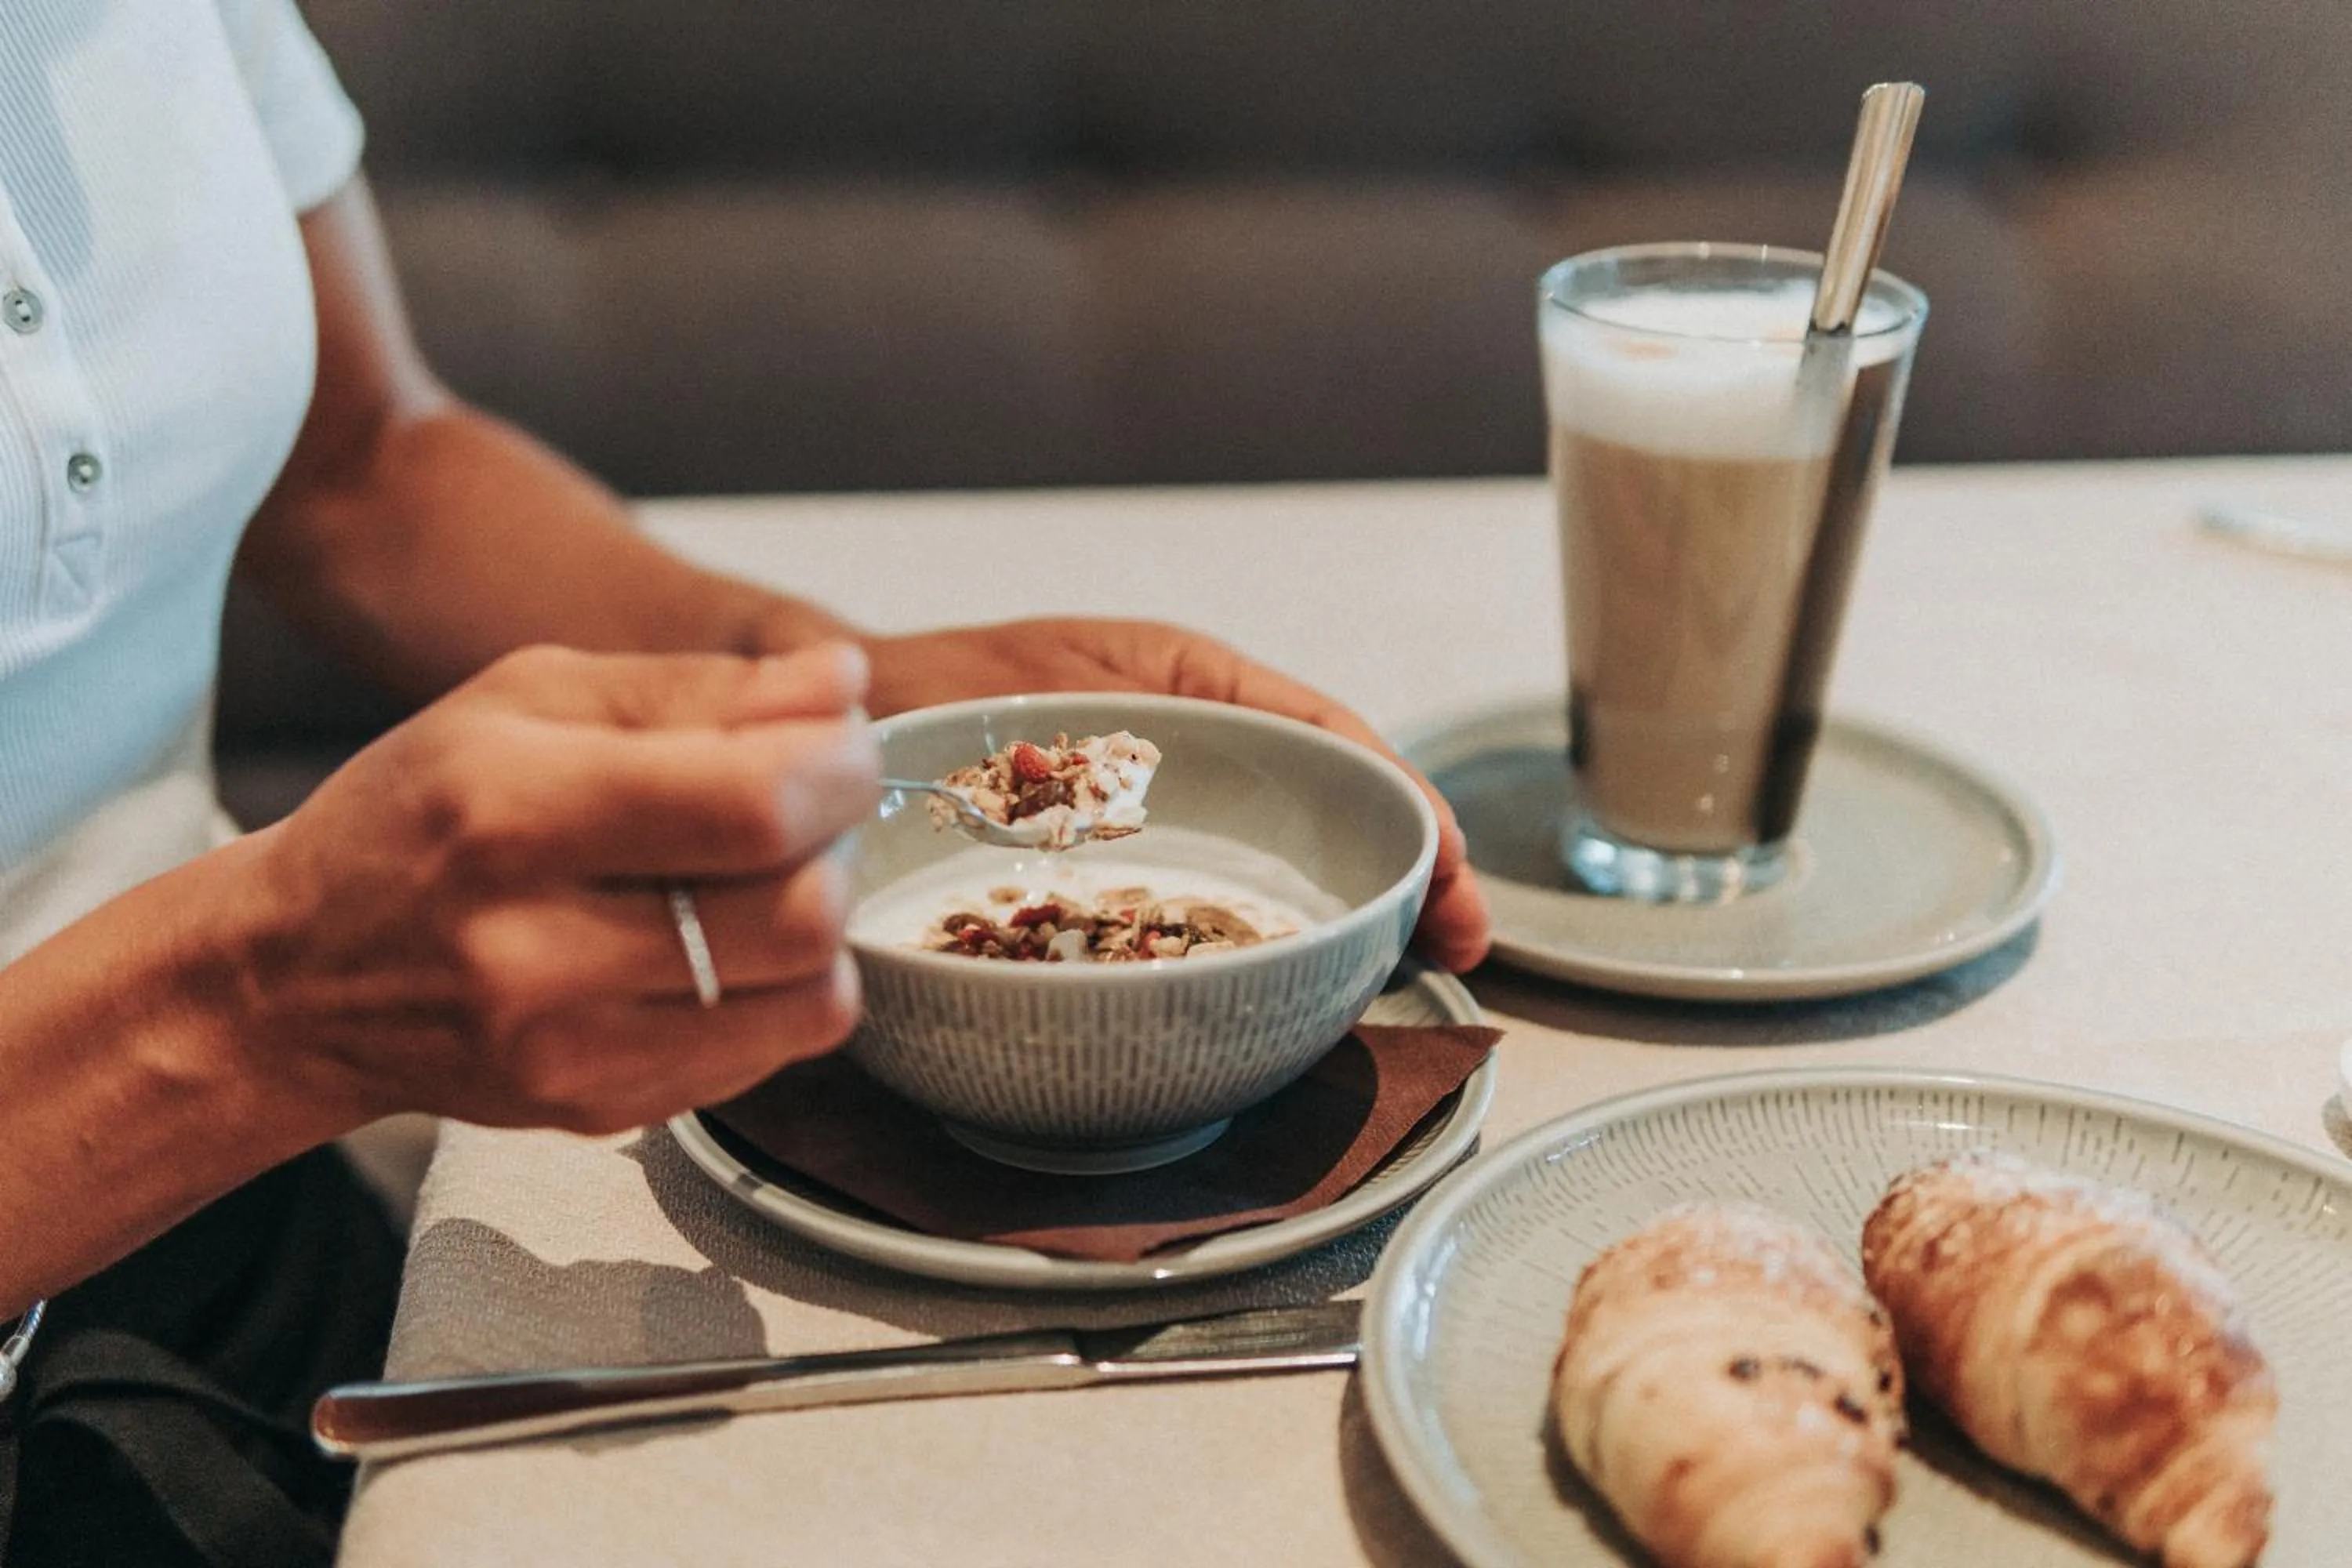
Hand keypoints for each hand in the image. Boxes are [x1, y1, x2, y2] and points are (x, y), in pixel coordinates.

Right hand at [243, 641, 879, 1133]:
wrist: (296, 979)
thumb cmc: (419, 819)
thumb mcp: (531, 700)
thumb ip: (701, 688)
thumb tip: (842, 682)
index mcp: (512, 810)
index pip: (756, 804)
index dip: (839, 767)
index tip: (838, 744)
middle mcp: (536, 949)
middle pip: (801, 911)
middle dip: (839, 842)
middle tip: (807, 810)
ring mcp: (570, 1050)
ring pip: (810, 995)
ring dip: (823, 920)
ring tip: (766, 877)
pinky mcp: (602, 1111)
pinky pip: (774, 1051)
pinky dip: (784, 988)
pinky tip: (722, 946)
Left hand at [854, 617, 1490, 971]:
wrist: (829, 737)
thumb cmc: (931, 691)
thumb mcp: (1050, 682)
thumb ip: (1138, 709)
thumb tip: (1234, 753)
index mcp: (1183, 685)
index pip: (1326, 736)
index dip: (1404, 806)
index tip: (1452, 873)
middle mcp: (1185, 755)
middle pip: (1325, 807)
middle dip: (1407, 872)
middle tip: (1466, 942)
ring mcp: (1156, 828)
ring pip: (1278, 867)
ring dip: (1352, 915)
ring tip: (1418, 967)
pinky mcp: (1114, 887)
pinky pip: (1202, 918)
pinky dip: (1262, 948)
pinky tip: (1302, 988)